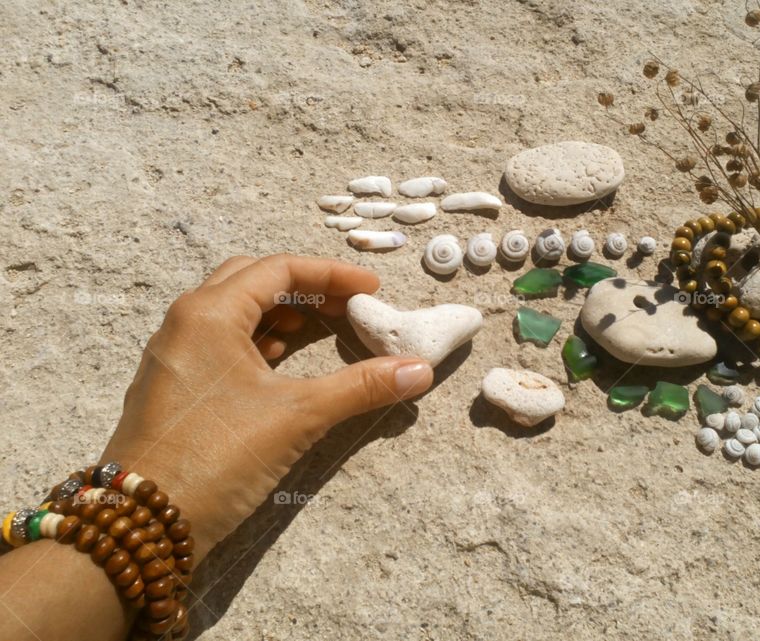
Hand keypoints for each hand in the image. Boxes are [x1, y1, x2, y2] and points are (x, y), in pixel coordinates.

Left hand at [99, 254, 433, 560]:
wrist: (144, 523)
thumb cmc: (217, 457)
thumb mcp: (297, 417)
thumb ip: (359, 387)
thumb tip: (419, 371)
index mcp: (209, 313)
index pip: (279, 269)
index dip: (332, 274)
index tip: (372, 289)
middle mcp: (185, 322)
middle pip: (252, 280)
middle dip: (305, 287)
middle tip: (347, 305)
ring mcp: (174, 354)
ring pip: (234, 311)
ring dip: (281, 312)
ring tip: (322, 329)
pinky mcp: (173, 385)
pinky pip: (219, 341)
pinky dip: (258, 339)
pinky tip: (282, 361)